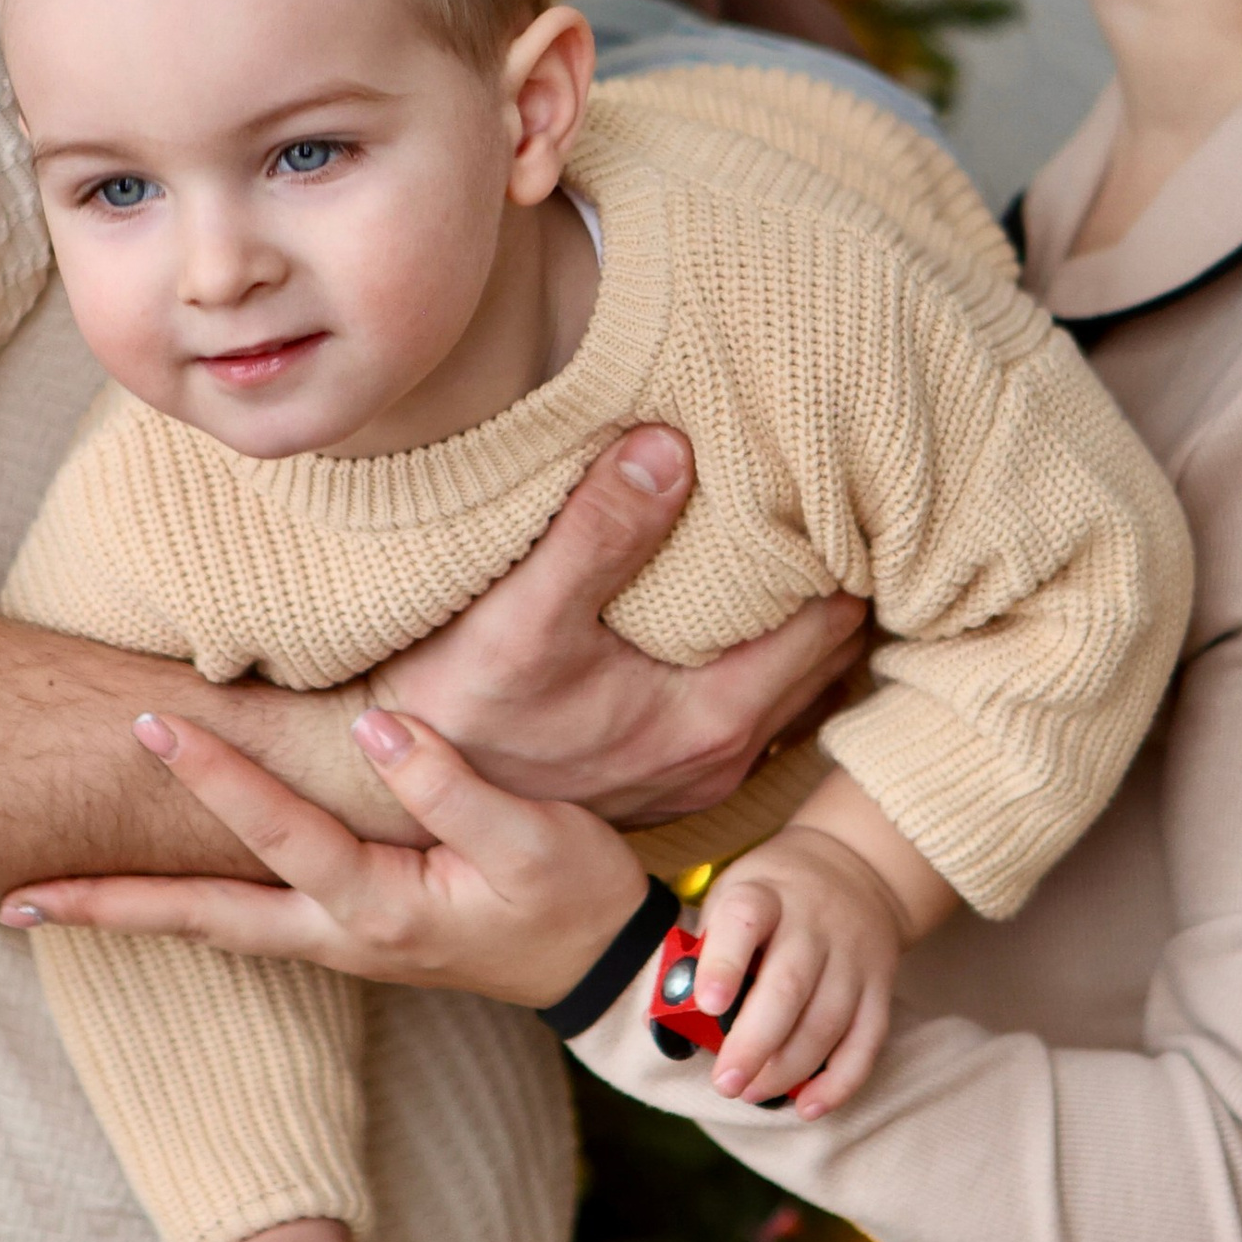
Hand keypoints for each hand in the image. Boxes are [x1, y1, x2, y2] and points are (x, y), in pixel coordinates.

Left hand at [1, 704, 648, 1005]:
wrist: (602, 973)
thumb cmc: (572, 898)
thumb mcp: (531, 837)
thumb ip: (450, 786)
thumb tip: (374, 728)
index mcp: (379, 908)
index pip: (277, 833)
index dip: (216, 776)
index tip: (154, 723)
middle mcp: (338, 935)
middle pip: (201, 920)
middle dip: (109, 904)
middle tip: (15, 895)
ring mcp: (336, 943)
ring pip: (212, 925)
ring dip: (129, 910)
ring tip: (41, 899)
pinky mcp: (346, 933)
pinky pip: (241, 920)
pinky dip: (180, 905)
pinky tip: (147, 888)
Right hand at [376, 427, 865, 827]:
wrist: (399, 795)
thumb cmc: (459, 709)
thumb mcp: (523, 617)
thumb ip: (598, 535)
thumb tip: (670, 446)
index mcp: (713, 719)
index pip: (831, 623)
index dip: (841, 552)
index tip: (836, 486)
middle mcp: (723, 757)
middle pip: (828, 654)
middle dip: (837, 579)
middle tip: (834, 497)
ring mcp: (697, 772)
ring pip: (794, 682)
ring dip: (799, 617)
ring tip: (796, 538)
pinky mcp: (666, 771)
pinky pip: (752, 704)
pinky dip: (763, 652)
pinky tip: (738, 604)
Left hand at [691, 824, 906, 1115]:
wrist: (854, 868)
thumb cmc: (772, 896)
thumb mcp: (730, 896)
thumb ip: (702, 950)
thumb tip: (662, 1020)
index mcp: (764, 895)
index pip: (743, 922)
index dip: (724, 964)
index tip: (706, 1004)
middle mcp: (814, 922)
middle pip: (789, 987)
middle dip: (754, 1043)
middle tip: (725, 1084)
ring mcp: (852, 955)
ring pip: (828, 1021)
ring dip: (789, 1068)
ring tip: (752, 1092)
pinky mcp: (880, 985)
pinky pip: (867, 1040)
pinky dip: (840, 1081)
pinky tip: (809, 1106)